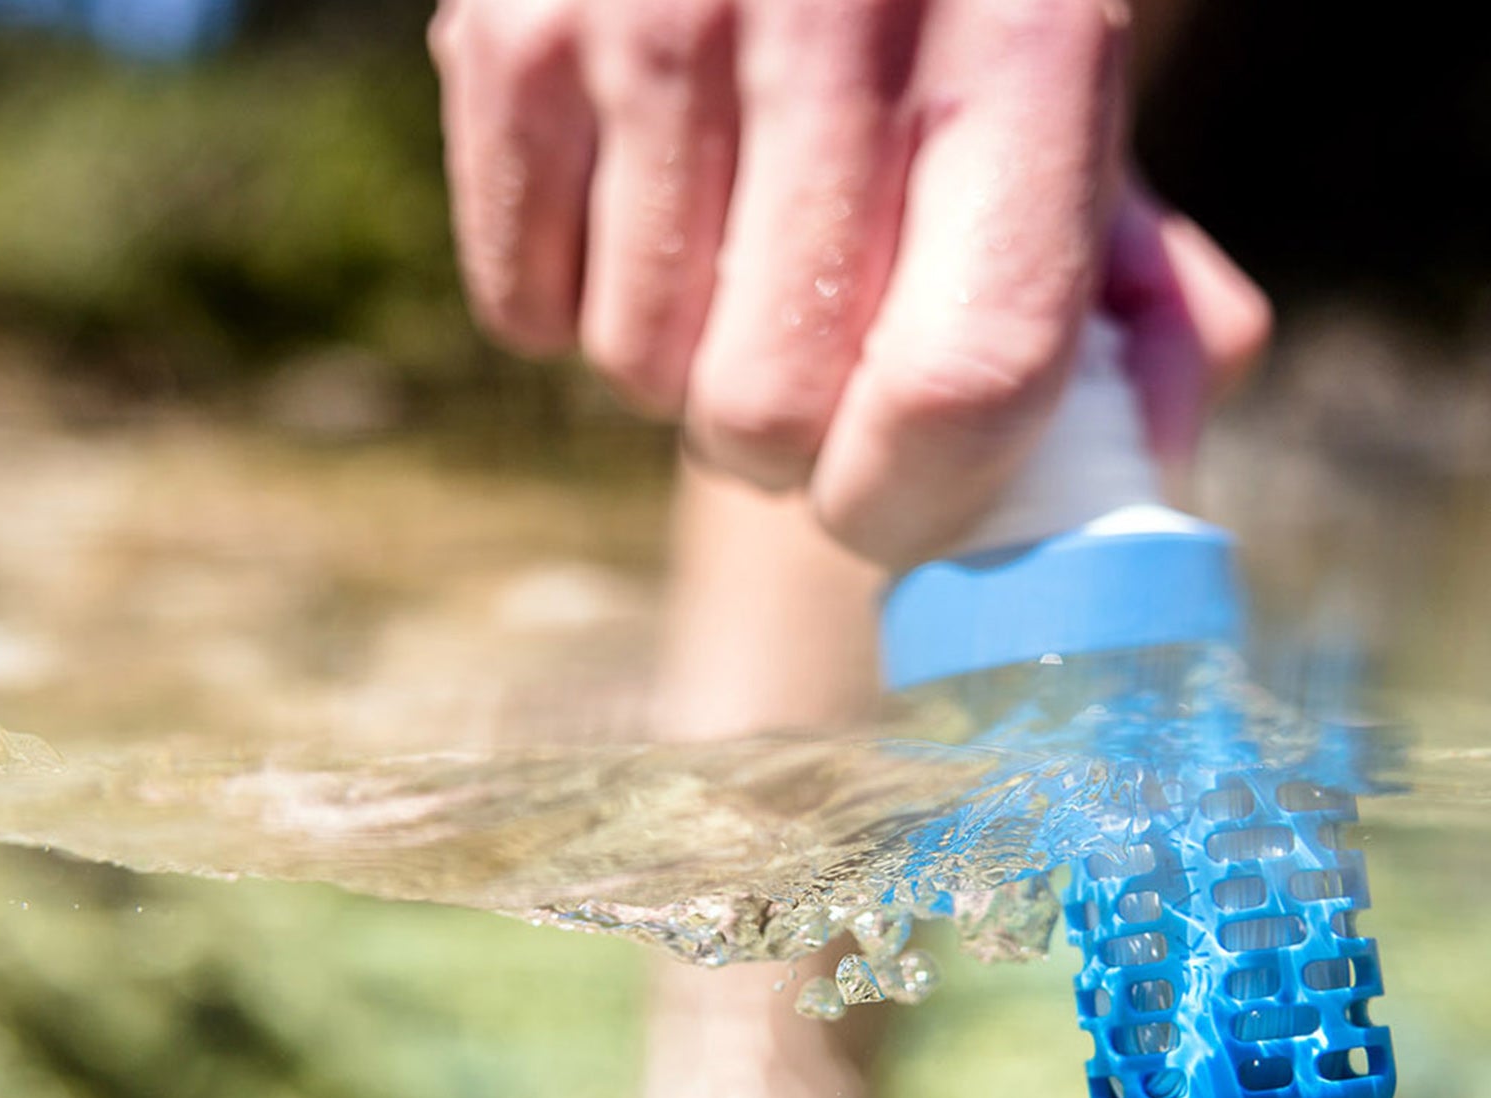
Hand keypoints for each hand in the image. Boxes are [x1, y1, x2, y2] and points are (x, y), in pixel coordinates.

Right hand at [430, 0, 1268, 566]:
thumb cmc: (925, 14)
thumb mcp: (1056, 113)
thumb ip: (1126, 300)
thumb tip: (1134, 477)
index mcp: (1028, 41)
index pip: (964, 379)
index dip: (914, 499)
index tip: (885, 500)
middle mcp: (838, 11)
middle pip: (769, 410)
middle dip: (782, 443)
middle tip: (800, 358)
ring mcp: (655, 16)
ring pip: (640, 370)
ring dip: (680, 369)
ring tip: (716, 255)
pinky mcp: (511, 37)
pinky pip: (525, 313)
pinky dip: (570, 307)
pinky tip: (627, 209)